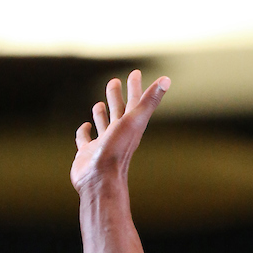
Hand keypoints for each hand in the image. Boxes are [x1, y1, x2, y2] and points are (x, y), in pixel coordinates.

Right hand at [70, 70, 169, 194]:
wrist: (101, 179)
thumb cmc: (117, 150)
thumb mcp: (135, 120)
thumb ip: (150, 100)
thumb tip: (167, 79)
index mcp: (131, 126)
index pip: (135, 102)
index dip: (136, 87)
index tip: (135, 73)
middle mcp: (118, 134)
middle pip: (119, 111)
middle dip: (116, 96)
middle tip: (114, 81)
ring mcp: (103, 144)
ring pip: (104, 124)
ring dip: (102, 114)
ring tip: (99, 104)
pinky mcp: (88, 153)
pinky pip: (85, 139)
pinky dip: (85, 132)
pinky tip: (86, 127)